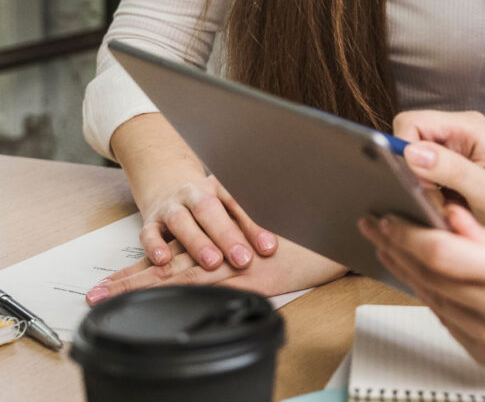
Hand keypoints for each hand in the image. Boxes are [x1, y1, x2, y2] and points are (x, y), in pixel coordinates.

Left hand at [85, 235, 346, 304]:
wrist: (338, 240)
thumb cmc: (310, 243)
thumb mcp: (271, 243)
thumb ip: (243, 249)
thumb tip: (226, 260)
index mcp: (225, 244)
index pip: (178, 255)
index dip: (145, 266)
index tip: (114, 281)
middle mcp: (224, 251)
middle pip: (168, 265)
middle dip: (129, 280)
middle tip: (94, 294)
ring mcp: (234, 263)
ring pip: (177, 273)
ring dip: (138, 286)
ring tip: (103, 297)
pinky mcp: (249, 275)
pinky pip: (205, 282)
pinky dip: (176, 288)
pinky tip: (154, 295)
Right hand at [135, 172, 277, 272]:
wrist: (167, 184)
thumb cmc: (205, 204)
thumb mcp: (227, 208)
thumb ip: (247, 227)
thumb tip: (271, 249)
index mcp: (218, 188)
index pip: (238, 206)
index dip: (254, 227)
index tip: (268, 248)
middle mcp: (193, 194)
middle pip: (209, 211)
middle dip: (227, 236)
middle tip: (243, 259)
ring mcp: (170, 207)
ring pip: (181, 221)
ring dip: (197, 242)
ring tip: (212, 262)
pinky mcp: (150, 223)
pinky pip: (148, 233)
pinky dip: (154, 246)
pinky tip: (164, 259)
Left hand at [360, 206, 484, 379]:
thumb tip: (446, 219)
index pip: (445, 255)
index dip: (408, 235)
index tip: (388, 218)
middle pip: (432, 279)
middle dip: (397, 248)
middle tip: (376, 226)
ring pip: (433, 302)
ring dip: (406, 272)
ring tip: (389, 246)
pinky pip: (448, 323)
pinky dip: (430, 295)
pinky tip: (418, 275)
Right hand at [394, 110, 484, 228]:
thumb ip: (453, 171)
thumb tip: (412, 153)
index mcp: (468, 126)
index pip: (411, 122)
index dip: (404, 152)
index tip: (421, 185)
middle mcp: (456, 131)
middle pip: (406, 139)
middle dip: (410, 173)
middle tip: (435, 202)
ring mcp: (449, 148)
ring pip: (408, 160)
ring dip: (417, 187)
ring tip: (444, 208)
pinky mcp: (445, 168)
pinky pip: (417, 175)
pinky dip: (422, 195)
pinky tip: (443, 209)